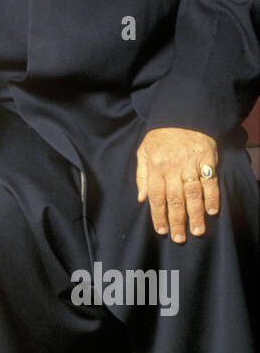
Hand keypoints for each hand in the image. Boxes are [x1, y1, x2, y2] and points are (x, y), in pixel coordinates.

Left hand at [136, 127, 218, 241]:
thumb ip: (141, 176)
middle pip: (175, 199)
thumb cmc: (160, 136)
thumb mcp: (143, 152)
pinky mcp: (207, 159)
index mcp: (155, 166)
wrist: (182, 114)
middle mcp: (173, 167)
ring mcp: (191, 164)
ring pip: (193, 194)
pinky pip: (210, 182)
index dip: (158, 216)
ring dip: (195, 214)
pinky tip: (212, 211)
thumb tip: (141, 198)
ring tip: (197, 231)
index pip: (156, 196)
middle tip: (180, 238)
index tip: (162, 231)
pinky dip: (212, 197)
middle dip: (177, 221)